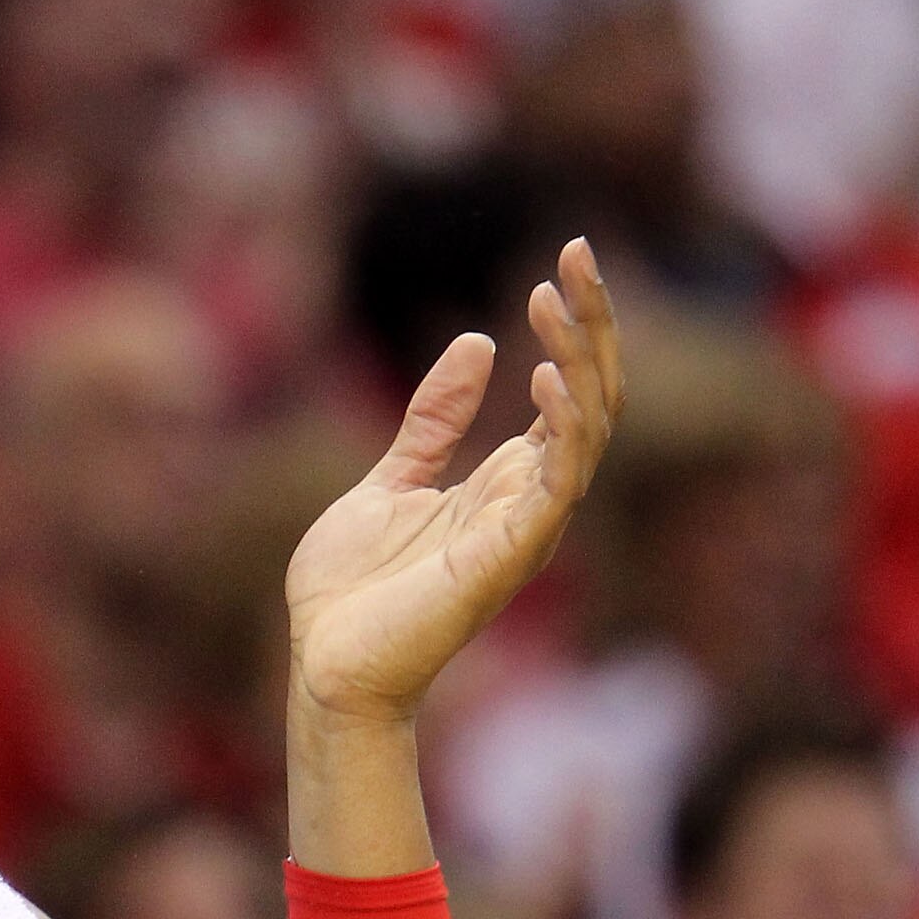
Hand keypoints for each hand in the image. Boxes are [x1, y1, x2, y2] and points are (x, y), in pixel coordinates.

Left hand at [285, 239, 620, 725]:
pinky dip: (561, 428)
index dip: (573, 329)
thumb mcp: (391, 480)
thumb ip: (434, 420)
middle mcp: (530, 502)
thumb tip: (476, 344)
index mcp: (507, 485)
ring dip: (581, 359)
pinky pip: (558, 484)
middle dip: (593, 325)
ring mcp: (526, 529)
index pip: (568, 393)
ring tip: (558, 295)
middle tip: (578, 253)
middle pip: (592, 399)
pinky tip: (545, 376)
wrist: (325, 665)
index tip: (560, 262)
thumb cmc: (354, 593)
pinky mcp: (509, 556)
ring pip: (588, 430)